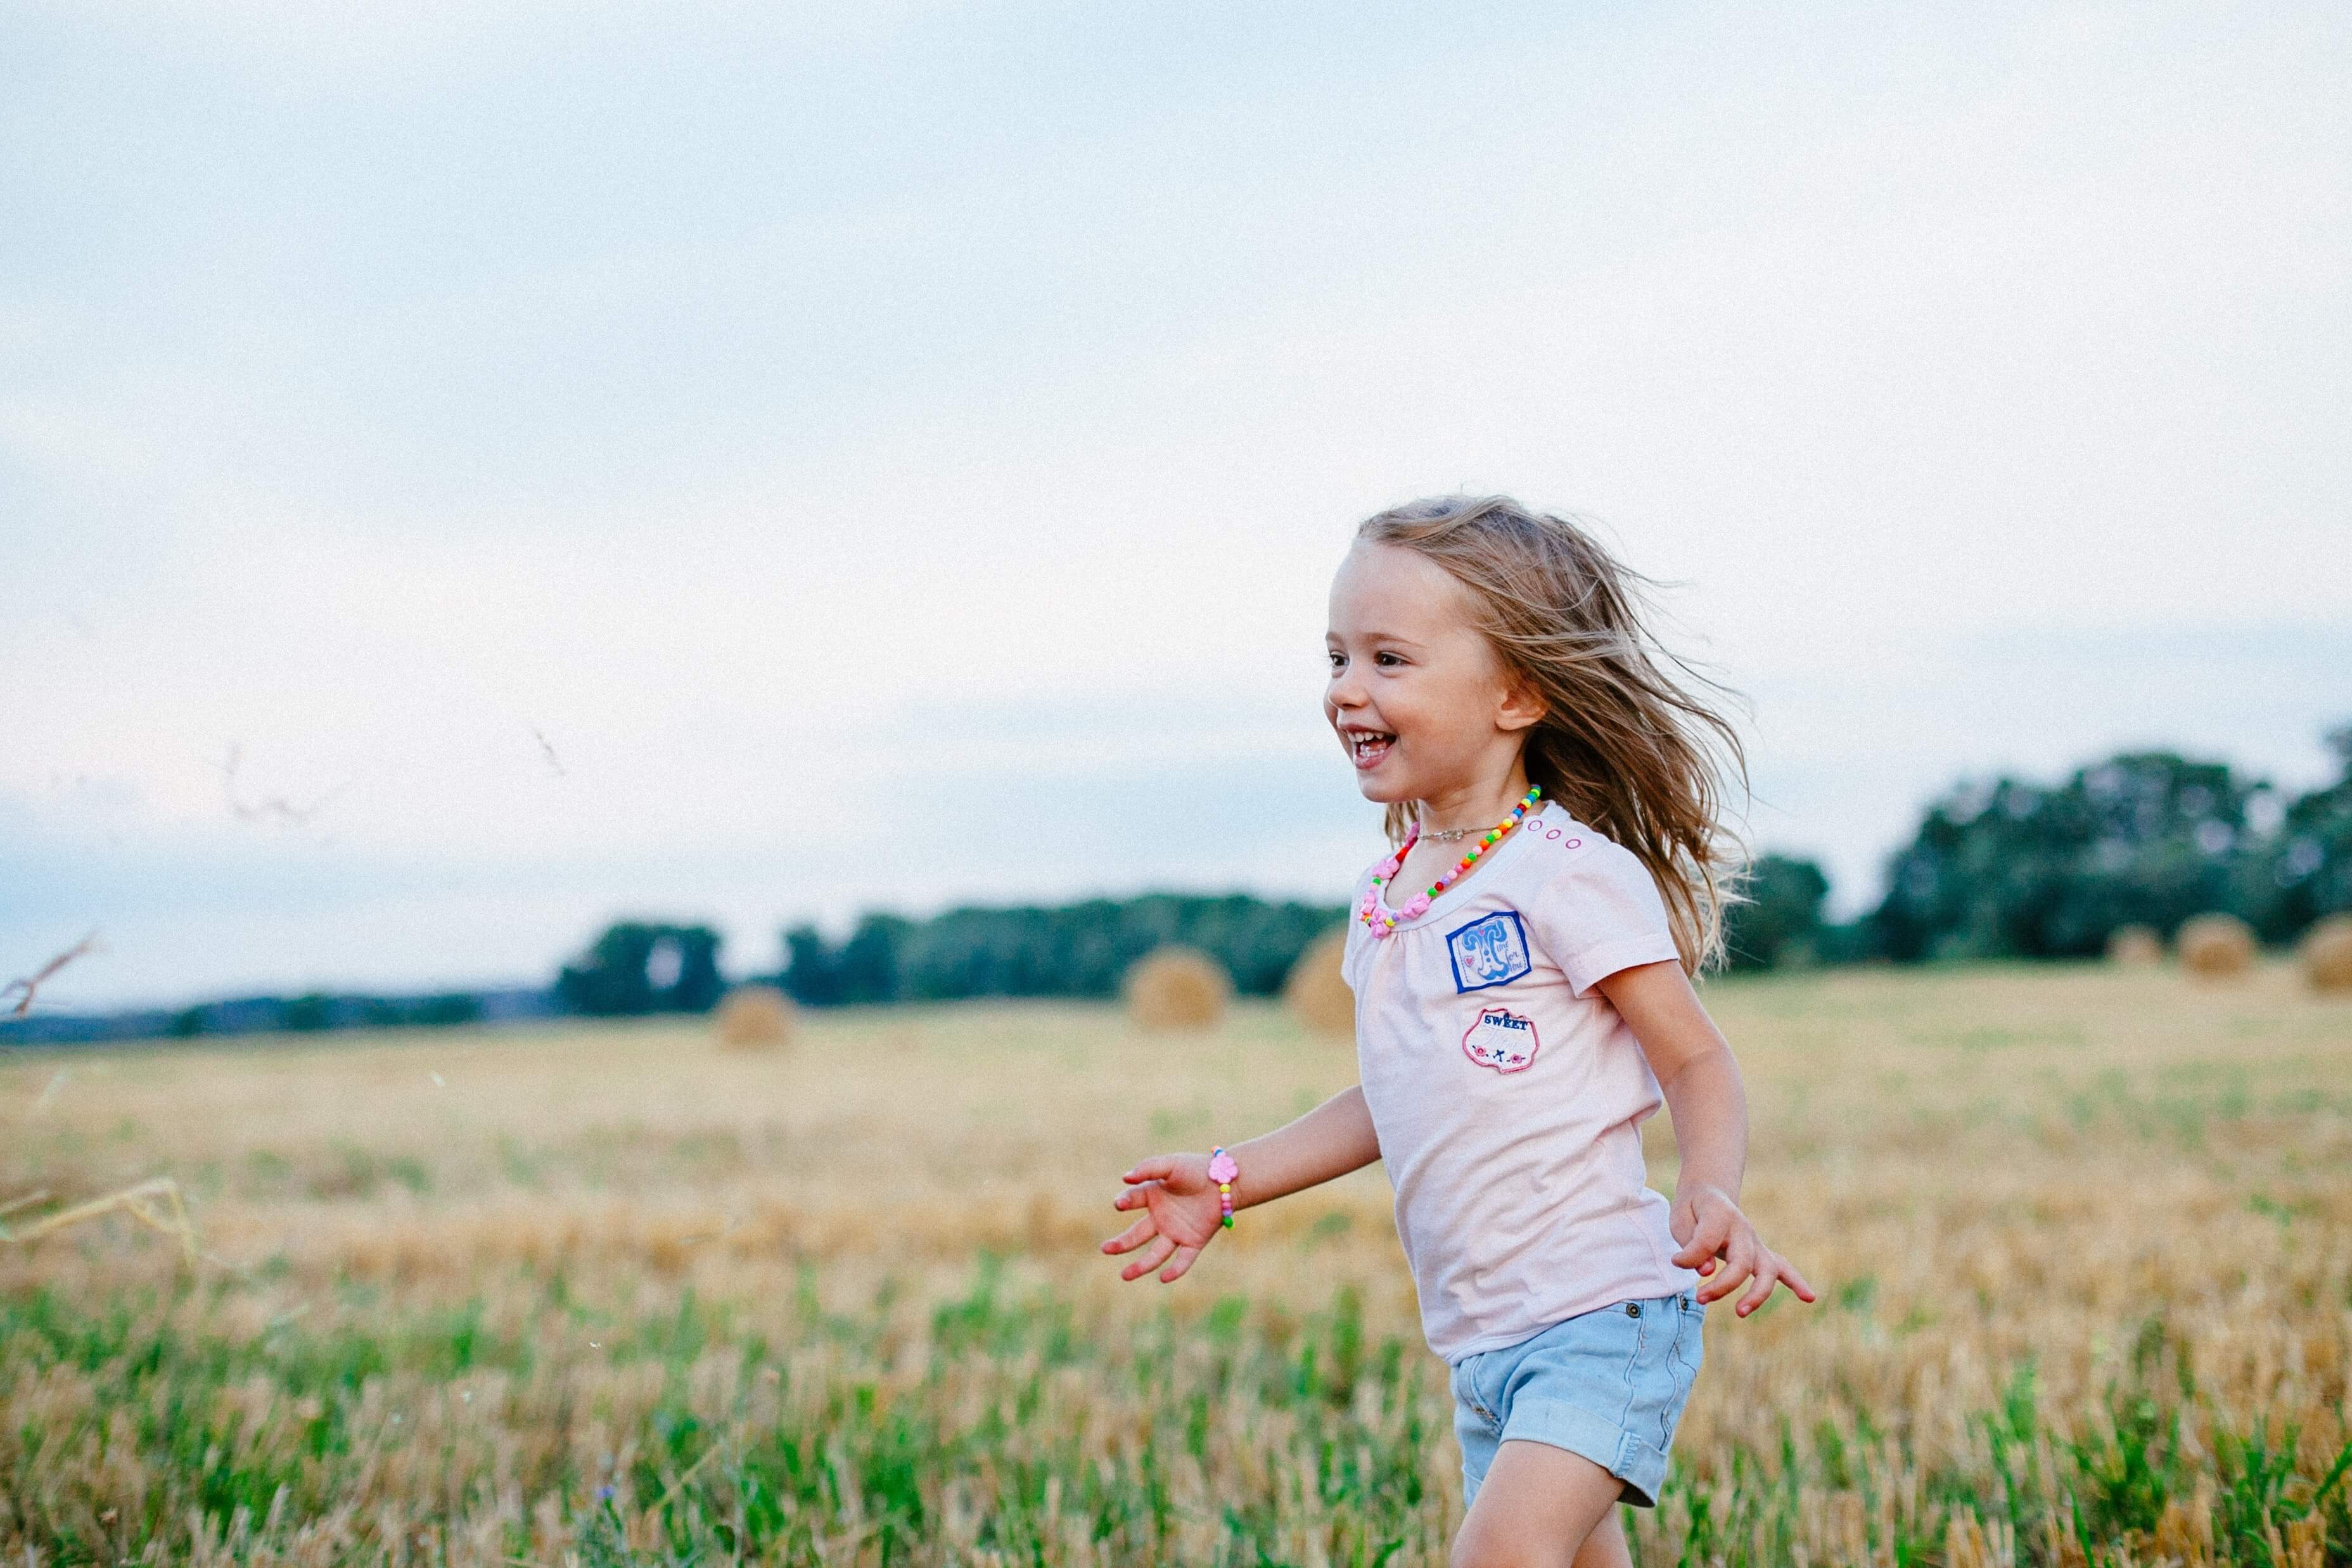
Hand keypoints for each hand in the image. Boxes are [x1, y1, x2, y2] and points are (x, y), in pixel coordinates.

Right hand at [1100, 1152, 1226, 1283]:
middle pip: (1137, 1235)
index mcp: (1152, 1196)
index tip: (1119, 1204)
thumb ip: (1149, 1168)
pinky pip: (1183, 1259)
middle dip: (1121, 1243)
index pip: (1132, 1200)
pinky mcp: (1194, 1242)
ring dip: (1141, 1265)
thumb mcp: (1171, 1164)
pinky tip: (1164, 1277)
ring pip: (1155, 1253)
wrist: (1226, 1181)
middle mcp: (1160, 1218)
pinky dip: (1175, 1270)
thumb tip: (1125, 1177)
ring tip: (1124, 1276)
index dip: (1125, 1202)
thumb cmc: (1196, 1169)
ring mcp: (1176, 1232)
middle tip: (1105, 1249)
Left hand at [1669, 1183, 1815, 1316]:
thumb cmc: (1692, 1211)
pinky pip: (1783, 1268)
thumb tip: (1706, 1271)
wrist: (1708, 1195)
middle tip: (1700, 1298)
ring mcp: (1755, 1242)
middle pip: (1742, 1262)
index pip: (1708, 1241)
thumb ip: (1691, 1245)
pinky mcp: (1760, 1253)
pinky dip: (1796, 1282)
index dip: (1690, 1256)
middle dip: (1723, 1285)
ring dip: (1757, 1294)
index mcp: (1720, 1214)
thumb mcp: (1679, 1220)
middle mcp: (1742, 1228)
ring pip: (1768, 1269)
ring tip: (1740, 1312)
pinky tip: (1809, 1298)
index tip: (1676, 1261)